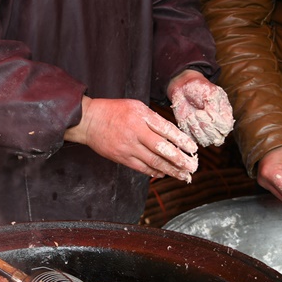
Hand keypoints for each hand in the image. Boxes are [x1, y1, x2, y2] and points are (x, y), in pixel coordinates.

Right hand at [65, 97, 199, 182]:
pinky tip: (164, 174)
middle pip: (162, 149)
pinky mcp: (121, 158)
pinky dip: (154, 172)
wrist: (88, 120)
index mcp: (141, 117)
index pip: (166, 130)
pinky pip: (141, 168)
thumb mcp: (136, 106)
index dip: (182, 141)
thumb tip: (171, 133)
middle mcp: (135, 132)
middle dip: (179, 160)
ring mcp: (128, 147)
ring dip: (170, 170)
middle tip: (192, 167)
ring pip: (153, 162)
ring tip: (183, 175)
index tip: (193, 148)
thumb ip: (153, 119)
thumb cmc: (113, 111)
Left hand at [168, 70, 234, 147]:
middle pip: (216, 137)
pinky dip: (189, 130)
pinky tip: (187, 119)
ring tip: (192, 115)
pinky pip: (193, 139)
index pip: (226, 127)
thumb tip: (213, 116)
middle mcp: (217, 127)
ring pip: (205, 141)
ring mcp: (205, 132)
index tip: (208, 110)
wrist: (185, 89)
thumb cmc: (201, 89)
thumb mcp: (211, 92)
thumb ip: (214, 105)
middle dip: (206, 125)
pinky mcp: (193, 134)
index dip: (217, 122)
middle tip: (198, 112)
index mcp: (225, 116)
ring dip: (197, 128)